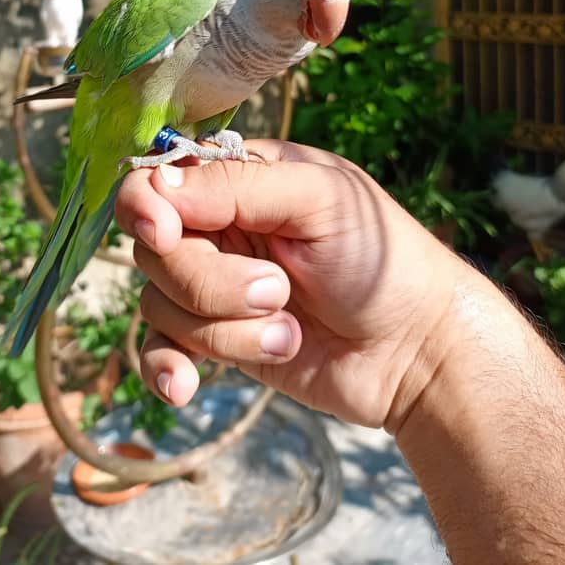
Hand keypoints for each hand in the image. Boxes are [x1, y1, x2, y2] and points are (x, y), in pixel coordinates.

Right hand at [115, 140, 467, 428]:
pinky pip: (161, 351)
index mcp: (242, 178)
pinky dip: (167, 368)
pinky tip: (186, 386)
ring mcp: (217, 287)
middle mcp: (221, 227)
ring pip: (161, 303)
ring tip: (290, 329)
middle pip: (155, 250)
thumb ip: (237, 186)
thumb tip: (154, 186)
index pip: (159, 180)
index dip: (149, 206)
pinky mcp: (219, 340)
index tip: (166, 231)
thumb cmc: (381, 259)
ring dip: (225, 328)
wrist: (415, 352)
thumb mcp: (320, 200)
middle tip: (278, 289)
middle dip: (210, 280)